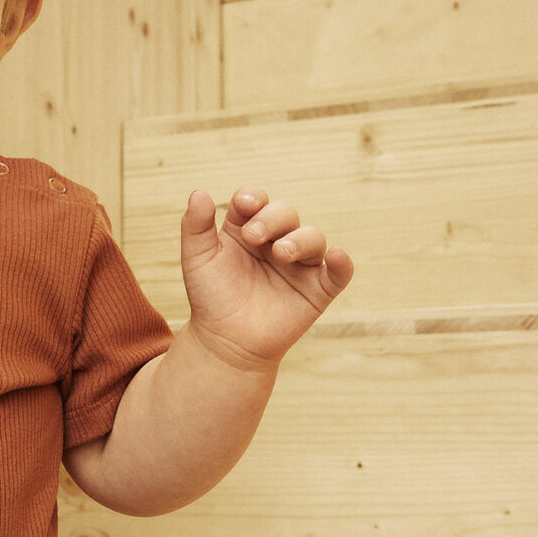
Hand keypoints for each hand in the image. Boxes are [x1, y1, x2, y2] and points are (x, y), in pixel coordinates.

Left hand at [178, 186, 354, 370]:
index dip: (253, 198)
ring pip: (313, 237)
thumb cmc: (211, 299)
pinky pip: (338, 272)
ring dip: (300, 239)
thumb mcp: (197, 260)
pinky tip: (336, 255)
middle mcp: (276, 242)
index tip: (244, 204)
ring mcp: (299, 265)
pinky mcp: (317, 290)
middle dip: (272, 218)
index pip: (256, 202)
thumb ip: (195, 227)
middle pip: (286, 214)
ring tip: (281, 253)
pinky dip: (342, 262)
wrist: (224, 343)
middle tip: (253, 236)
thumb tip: (199, 193)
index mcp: (247, 229)